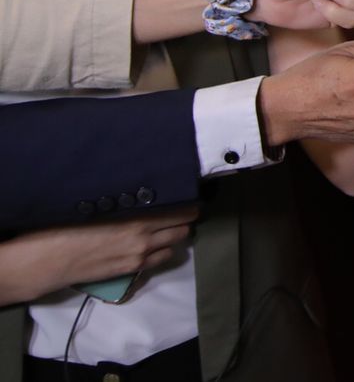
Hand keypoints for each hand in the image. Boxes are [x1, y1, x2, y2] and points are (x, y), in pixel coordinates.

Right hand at [0, 207, 197, 303]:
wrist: (50, 260)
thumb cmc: (70, 227)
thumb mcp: (102, 207)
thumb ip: (128, 204)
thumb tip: (147, 195)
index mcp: (137, 217)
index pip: (180, 210)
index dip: (189, 203)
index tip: (192, 196)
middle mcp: (144, 237)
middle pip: (183, 227)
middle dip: (186, 219)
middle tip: (185, 211)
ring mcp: (139, 256)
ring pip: (175, 244)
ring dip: (177, 235)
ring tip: (173, 226)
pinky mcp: (132, 270)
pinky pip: (161, 259)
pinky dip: (165, 250)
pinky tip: (159, 244)